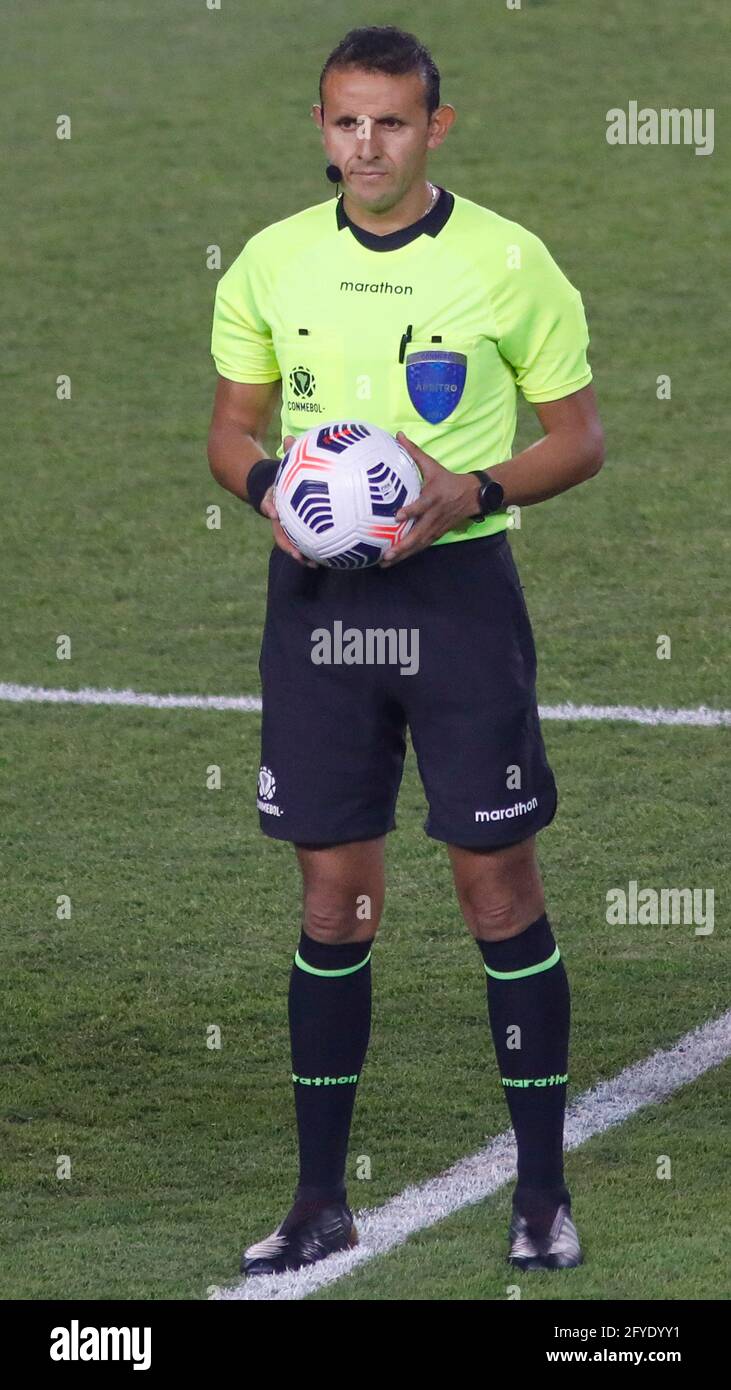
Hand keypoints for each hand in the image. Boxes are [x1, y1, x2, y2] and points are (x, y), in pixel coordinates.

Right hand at [260, 434, 316, 567]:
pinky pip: (307, 542)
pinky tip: (334, 556)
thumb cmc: (286, 474)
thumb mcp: (287, 464)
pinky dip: (317, 549)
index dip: (270, 508)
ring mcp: (288, 527)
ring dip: (302, 554)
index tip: (272, 512)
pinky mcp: (299, 532)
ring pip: (292, 544)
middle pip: (280, 534)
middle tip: (299, 555)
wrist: (276, 488)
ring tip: (316, 564)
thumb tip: (289, 438)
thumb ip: (290, 453)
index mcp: (275, 501)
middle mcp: (279, 517)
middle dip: (289, 546)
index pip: (269, 504)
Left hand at [378, 432, 480, 565]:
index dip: (411, 511)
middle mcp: (434, 515)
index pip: (422, 506)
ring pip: (419, 544)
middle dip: (403, 545)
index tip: (397, 516)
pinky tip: (394, 561)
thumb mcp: (432, 465)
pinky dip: (408, 555)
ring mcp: (436, 527)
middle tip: (386, 553)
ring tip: (385, 563)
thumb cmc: (447, 480)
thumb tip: (398, 435)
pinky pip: (421, 547)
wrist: (472, 496)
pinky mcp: (436, 534)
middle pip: (418, 533)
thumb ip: (414, 452)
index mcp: (433, 498)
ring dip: (403, 554)